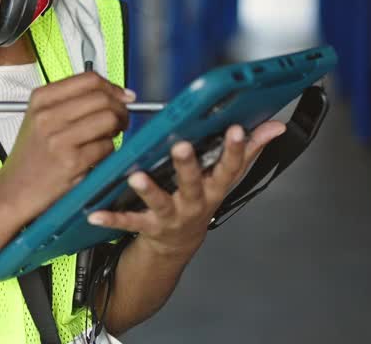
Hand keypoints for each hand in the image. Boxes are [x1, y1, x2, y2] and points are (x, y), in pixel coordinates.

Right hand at [0, 72, 133, 221]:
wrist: (15, 190)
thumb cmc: (32, 155)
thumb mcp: (40, 118)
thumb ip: (72, 101)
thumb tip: (118, 94)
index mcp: (41, 99)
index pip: (89, 79)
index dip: (113, 87)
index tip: (122, 96)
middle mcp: (48, 115)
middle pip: (102, 98)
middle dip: (120, 109)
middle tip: (120, 120)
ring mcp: (59, 139)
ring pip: (108, 119)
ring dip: (117, 128)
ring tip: (109, 137)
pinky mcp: (72, 162)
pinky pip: (107, 146)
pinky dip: (109, 150)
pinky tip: (97, 155)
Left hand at [85, 120, 286, 259]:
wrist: (177, 244)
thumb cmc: (200, 199)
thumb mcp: (225, 177)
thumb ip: (250, 150)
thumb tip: (275, 126)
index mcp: (213, 187)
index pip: (230, 166)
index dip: (236, 148)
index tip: (237, 128)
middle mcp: (194, 202)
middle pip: (193, 182)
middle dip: (188, 165)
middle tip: (181, 146)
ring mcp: (171, 216)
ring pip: (160, 202)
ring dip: (149, 190)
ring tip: (137, 177)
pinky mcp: (147, 226)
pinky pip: (128, 222)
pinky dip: (111, 218)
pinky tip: (95, 212)